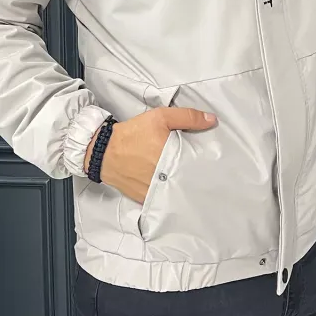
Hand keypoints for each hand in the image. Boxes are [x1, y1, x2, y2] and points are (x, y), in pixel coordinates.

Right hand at [84, 108, 216, 203]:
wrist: (103, 152)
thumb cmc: (132, 134)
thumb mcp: (160, 117)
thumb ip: (188, 117)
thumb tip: (212, 120)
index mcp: (172, 157)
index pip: (198, 162)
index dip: (204, 159)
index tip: (209, 157)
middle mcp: (166, 177)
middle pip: (189, 177)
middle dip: (195, 172)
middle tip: (200, 167)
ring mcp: (156, 190)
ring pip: (177, 189)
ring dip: (182, 183)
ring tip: (186, 176)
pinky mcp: (146, 198)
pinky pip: (162, 196)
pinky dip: (167, 190)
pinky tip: (169, 184)